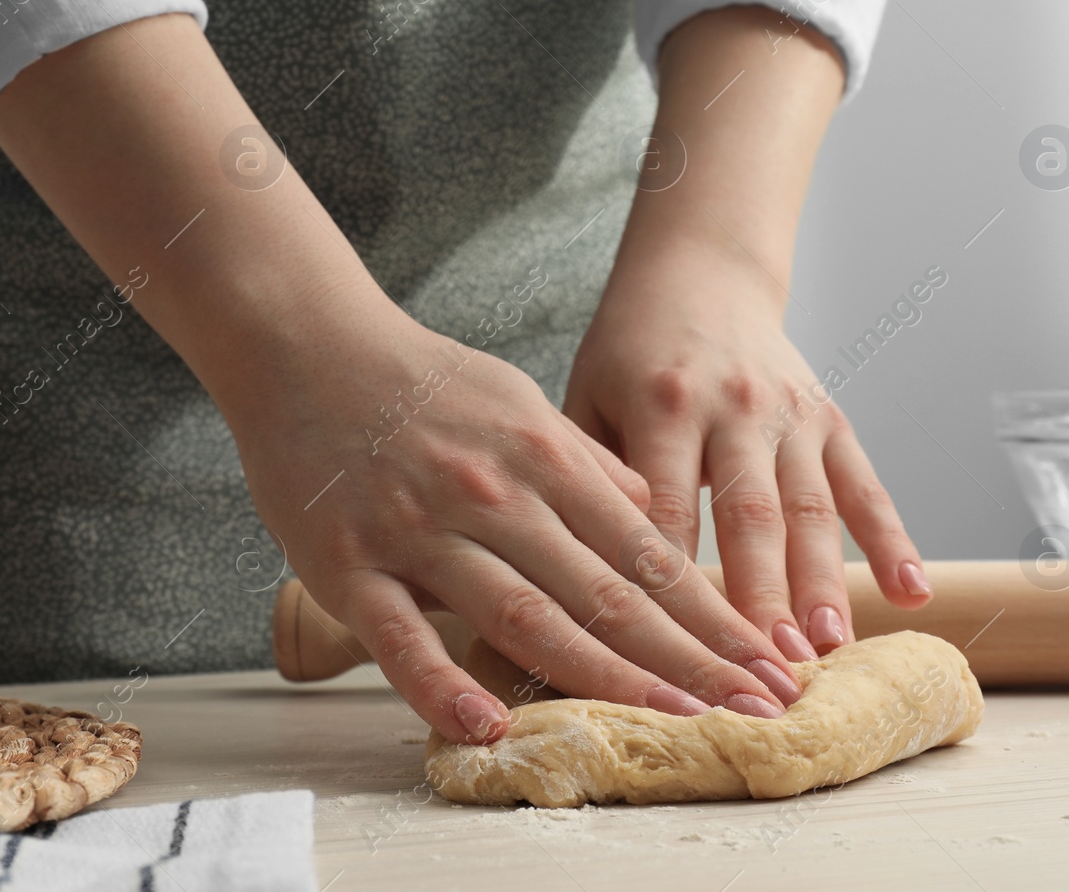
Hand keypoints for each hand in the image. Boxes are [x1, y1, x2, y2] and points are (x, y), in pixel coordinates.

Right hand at [227, 296, 804, 743]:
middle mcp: (494, 494)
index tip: (765, 662)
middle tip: (759, 709)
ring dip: (608, 676)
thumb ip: (585, 464)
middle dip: (691, 658)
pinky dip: (443, 685)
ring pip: (525, 616)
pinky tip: (489, 727)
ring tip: (676, 721)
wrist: (303, 341)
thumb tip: (653, 518)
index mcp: (542, 454)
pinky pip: (400, 638)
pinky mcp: (348, 564)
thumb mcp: (520, 401)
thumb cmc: (419, 379)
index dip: (711, 615)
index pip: (645, 552)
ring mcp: (420, 531)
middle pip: (606, 593)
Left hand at [563, 243, 931, 661]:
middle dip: (759, 596)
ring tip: (826, 649)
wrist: (699, 273)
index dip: (674, 582)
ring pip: (811, 507)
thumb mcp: (587, 396)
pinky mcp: (830, 418)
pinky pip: (864, 485)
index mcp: (664, 403)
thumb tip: (582, 572)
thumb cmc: (627, 352)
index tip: (674, 649)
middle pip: (750, 514)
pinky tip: (911, 594)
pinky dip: (893, 540)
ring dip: (822, 581)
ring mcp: (789, 413)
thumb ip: (590, 475)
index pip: (668, 508)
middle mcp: (734, 407)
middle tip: (765, 667)